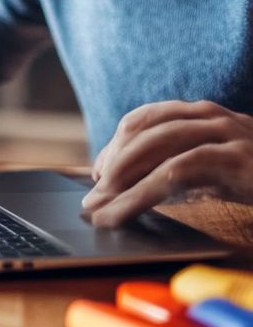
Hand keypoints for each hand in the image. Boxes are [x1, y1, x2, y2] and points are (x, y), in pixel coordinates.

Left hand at [84, 100, 252, 226]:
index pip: (146, 119)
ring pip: (155, 149)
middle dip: (111, 163)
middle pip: (144, 130)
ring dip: (119, 181)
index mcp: (206, 115)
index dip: (116, 145)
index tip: (98, 173)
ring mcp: (226, 135)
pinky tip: (124, 211)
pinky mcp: (234, 159)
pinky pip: (174, 172)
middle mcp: (213, 117)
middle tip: (92, 196)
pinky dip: (141, 193)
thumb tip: (138, 184)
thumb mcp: (222, 169)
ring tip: (100, 208)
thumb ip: (185, 168)